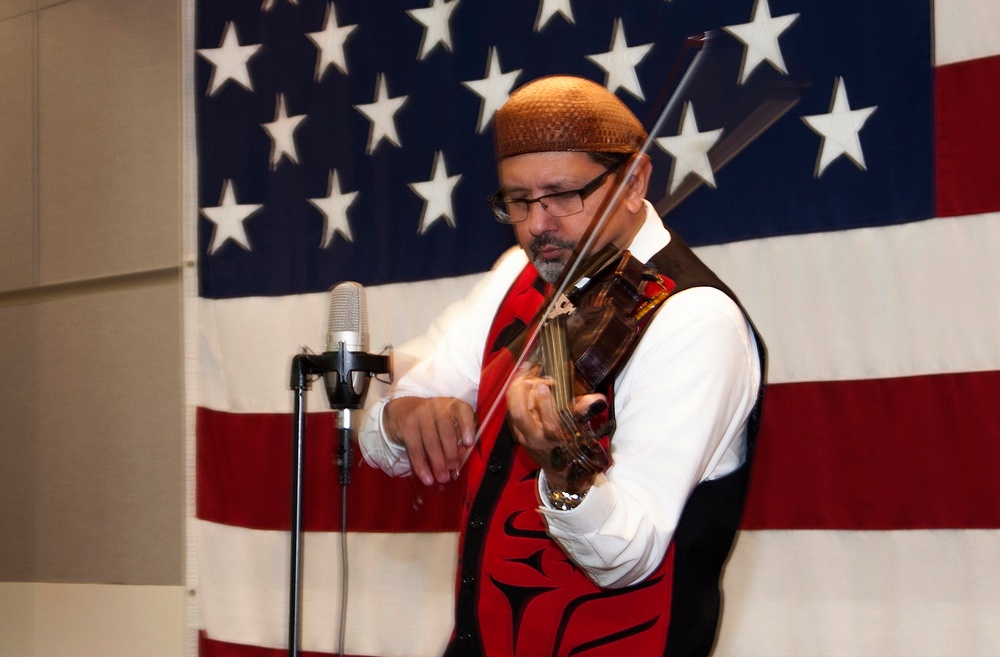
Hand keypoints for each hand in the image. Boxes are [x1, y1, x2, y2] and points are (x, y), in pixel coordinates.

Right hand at [383, 396, 475, 485]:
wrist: (403, 410)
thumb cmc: (433, 421)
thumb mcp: (447, 424)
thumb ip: (457, 441)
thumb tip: (459, 466)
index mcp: (453, 406)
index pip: (463, 412)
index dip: (467, 427)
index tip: (469, 443)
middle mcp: (438, 407)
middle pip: (447, 432)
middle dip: (451, 454)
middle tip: (453, 469)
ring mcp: (421, 415)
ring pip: (431, 443)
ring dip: (438, 464)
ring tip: (442, 478)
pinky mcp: (407, 425)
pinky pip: (415, 450)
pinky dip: (422, 466)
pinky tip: (427, 478)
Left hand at [505, 365, 604, 491]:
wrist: (557, 468)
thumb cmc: (569, 446)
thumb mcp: (579, 430)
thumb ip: (584, 411)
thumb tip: (598, 398)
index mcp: (554, 438)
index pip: (548, 421)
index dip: (546, 401)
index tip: (549, 385)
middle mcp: (535, 437)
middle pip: (520, 413)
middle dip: (524, 391)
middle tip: (534, 377)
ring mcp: (522, 434)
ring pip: (513, 409)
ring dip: (518, 388)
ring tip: (528, 372)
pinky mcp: (515, 430)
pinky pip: (511, 407)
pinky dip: (515, 390)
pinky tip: (522, 377)